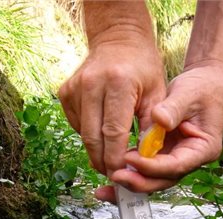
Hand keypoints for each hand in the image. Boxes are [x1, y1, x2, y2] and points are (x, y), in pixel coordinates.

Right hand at [58, 34, 165, 177]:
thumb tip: (145, 160)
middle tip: (114, 174)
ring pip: (83, 134)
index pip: (113, 132)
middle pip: (93, 137)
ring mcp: (74, 88)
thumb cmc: (142, 67)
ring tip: (111, 155)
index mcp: (118, 83)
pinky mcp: (65, 92)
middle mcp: (91, 84)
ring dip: (96, 150)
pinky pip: (77, 125)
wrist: (118, 39)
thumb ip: (153, 128)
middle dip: (103, 161)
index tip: (121, 174)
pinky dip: (89, 135)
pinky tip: (102, 132)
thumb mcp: (158, 94)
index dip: (116, 158)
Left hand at [95, 63, 222, 202]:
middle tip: (115, 176)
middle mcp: (190, 160)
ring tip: (106, 183)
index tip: (130, 158)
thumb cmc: (202, 88)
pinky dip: (130, 171)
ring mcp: (176, 159)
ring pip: (153, 179)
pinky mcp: (163, 154)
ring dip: (130, 182)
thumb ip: (173, 108)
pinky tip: (111, 169)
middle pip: (163, 180)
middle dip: (139, 182)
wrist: (206, 85)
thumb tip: (158, 118)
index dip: (152, 166)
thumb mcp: (189, 93)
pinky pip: (146, 168)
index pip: (176, 165)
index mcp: (203, 149)